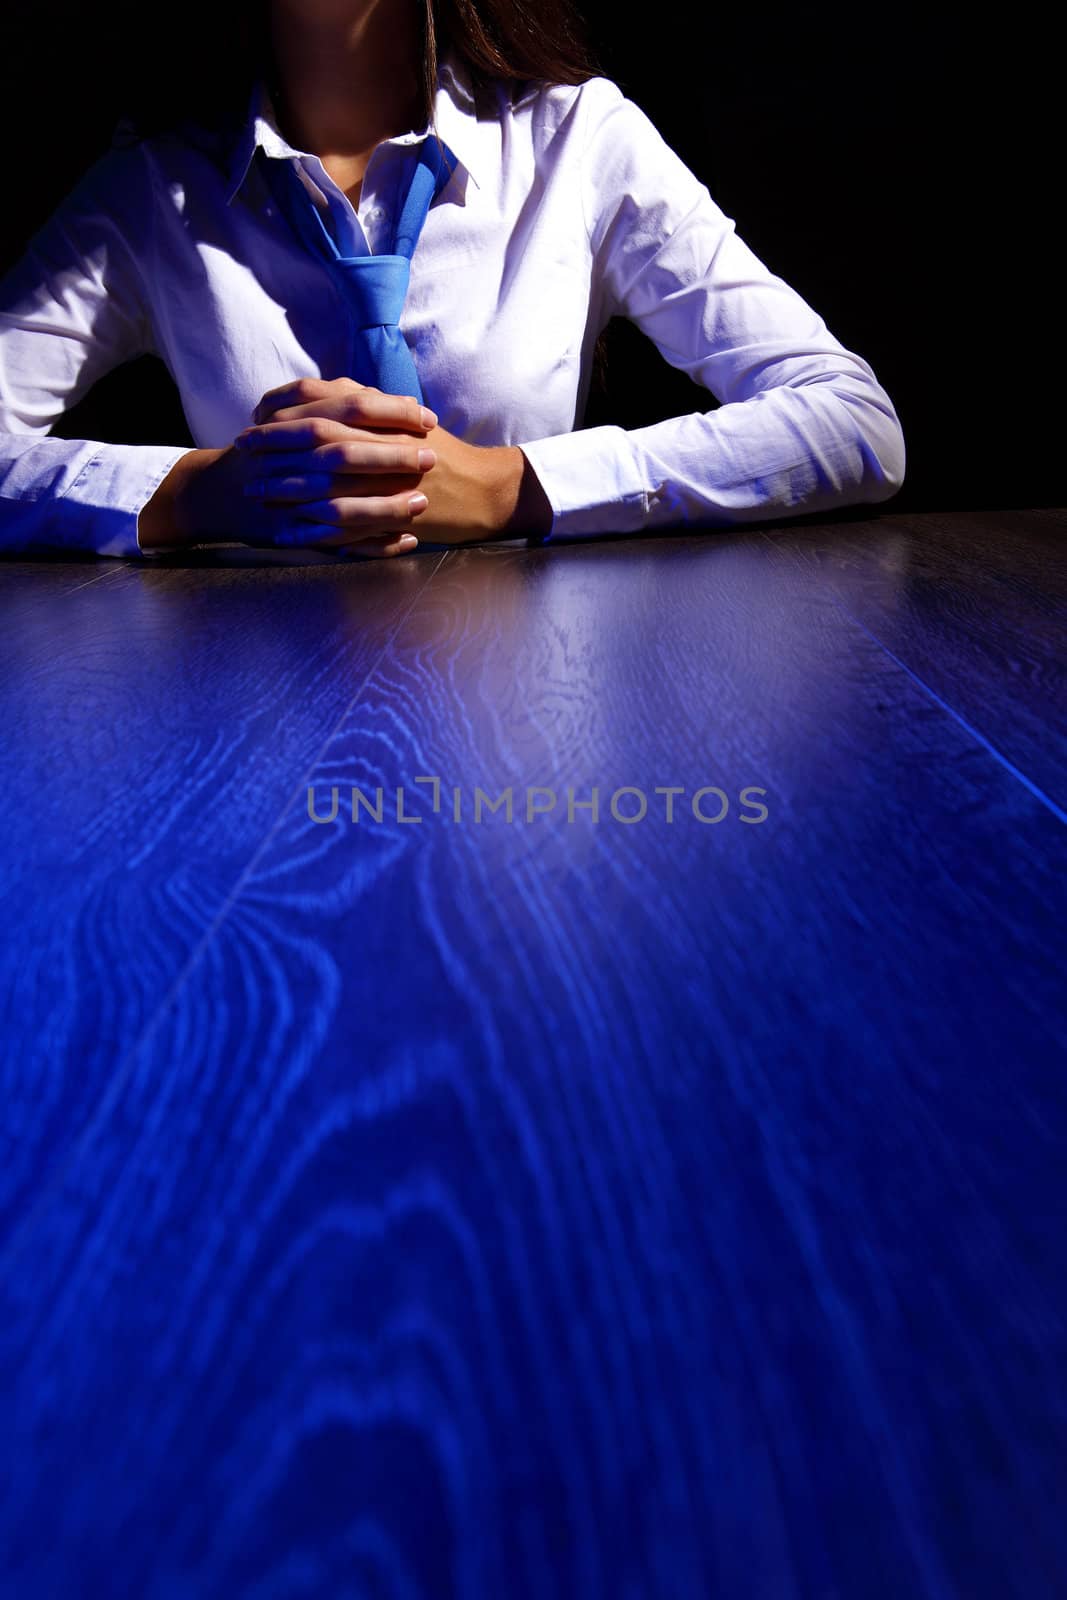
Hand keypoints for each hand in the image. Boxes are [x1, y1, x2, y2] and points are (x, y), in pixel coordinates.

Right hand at [139, 377, 437, 555]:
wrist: (218, 493)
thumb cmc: (268, 451)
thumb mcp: (296, 417)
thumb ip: (338, 404)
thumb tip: (394, 400)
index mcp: (298, 421)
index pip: (351, 407)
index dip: (393, 411)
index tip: (428, 417)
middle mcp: (291, 456)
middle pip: (346, 451)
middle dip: (392, 456)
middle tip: (431, 458)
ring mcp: (290, 499)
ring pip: (342, 503)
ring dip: (386, 505)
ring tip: (422, 505)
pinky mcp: (294, 533)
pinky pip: (339, 543)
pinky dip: (373, 545)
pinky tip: (405, 542)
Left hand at [240, 377, 552, 546]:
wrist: (485, 490)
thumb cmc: (445, 455)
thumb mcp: (406, 420)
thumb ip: (369, 406)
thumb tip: (330, 391)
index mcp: (383, 416)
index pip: (324, 403)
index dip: (284, 410)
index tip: (255, 417)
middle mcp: (382, 442)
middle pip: (316, 438)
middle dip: (274, 445)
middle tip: (243, 451)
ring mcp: (387, 480)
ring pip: (324, 481)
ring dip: (285, 488)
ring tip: (256, 495)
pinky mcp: (391, 515)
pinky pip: (345, 524)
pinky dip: (312, 530)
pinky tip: (286, 535)